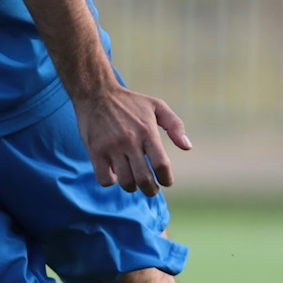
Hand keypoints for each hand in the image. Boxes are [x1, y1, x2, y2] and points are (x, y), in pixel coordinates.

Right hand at [72, 82, 191, 195]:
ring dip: (132, 187)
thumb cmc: (130, 102)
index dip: (166, 179)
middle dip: (151, 190)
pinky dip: (111, 181)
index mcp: (147, 131)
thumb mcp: (156, 105)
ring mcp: (111, 147)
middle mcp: (130, 141)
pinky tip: (115, 173)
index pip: (161, 165)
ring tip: (134, 182)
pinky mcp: (95, 151)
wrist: (96, 93)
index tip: (165, 181)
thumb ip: (175, 125)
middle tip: (151, 189)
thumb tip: (187, 147)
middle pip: (144, 179)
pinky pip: (105, 179)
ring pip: (126, 182)